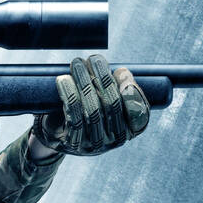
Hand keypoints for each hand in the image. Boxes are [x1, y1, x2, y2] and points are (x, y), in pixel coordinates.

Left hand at [32, 56, 148, 155]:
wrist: (61, 134)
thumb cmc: (89, 110)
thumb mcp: (107, 99)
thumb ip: (118, 86)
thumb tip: (122, 72)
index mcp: (130, 130)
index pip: (141, 115)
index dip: (133, 93)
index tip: (121, 71)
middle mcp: (115, 140)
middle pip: (113, 106)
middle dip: (103, 78)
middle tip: (93, 59)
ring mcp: (95, 144)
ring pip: (92, 110)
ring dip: (84, 83)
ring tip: (77, 64)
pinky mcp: (74, 142)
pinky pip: (73, 117)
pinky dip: (69, 96)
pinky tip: (64, 80)